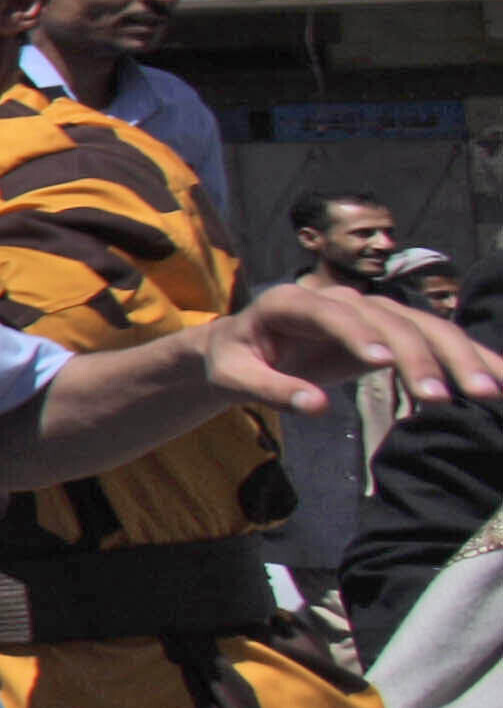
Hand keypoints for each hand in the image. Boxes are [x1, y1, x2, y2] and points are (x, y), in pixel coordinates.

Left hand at [220, 284, 502, 417]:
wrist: (244, 345)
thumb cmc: (234, 360)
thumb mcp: (232, 376)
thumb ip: (269, 390)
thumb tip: (317, 408)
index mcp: (292, 301)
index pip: (334, 315)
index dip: (359, 335)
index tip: (382, 363)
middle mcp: (339, 299)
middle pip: (391, 320)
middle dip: (422, 356)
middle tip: (447, 397)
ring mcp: (370, 312)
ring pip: (423, 327)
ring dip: (459, 358)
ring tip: (488, 393)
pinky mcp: (391, 331)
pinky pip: (434, 341)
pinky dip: (468, 358)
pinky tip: (499, 379)